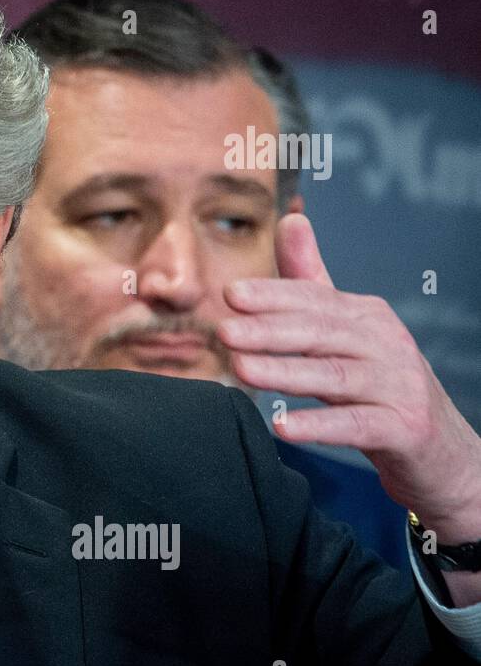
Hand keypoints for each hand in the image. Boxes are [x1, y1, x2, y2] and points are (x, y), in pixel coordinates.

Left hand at [217, 213, 480, 543]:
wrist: (440, 448)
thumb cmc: (379, 382)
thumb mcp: (346, 328)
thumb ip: (312, 279)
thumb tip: (290, 218)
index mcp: (366, 316)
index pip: (315, 299)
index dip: (273, 296)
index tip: (230, 295)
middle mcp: (386, 343)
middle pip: (321, 333)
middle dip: (270, 330)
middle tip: (224, 331)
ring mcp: (398, 386)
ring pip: (335, 376)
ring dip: (286, 373)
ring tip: (241, 370)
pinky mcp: (403, 428)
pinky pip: (356, 425)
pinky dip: (319, 426)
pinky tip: (282, 426)